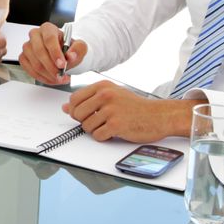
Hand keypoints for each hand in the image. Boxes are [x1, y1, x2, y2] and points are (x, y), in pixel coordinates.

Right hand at [19, 22, 86, 84]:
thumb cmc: (69, 49)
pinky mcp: (23, 57)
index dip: (55, 53)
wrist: (63, 55)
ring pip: (34, 63)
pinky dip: (41, 77)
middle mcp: (35, 35)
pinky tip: (51, 79)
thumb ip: (78, 49)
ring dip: (48, 75)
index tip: (62, 65)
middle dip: (51, 67)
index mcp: (48, 28)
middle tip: (61, 75)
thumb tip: (71, 56)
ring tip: (59, 79)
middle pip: (39, 51)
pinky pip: (29, 70)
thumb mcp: (80, 47)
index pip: (49, 39)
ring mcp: (27, 46)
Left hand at [64, 80, 198, 141]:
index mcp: (102, 86)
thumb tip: (66, 108)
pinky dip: (103, 137)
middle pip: (77, 113)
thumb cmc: (135, 106)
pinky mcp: (116, 125)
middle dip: (84, 121)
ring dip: (94, 130)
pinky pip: (97, 135)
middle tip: (97, 122)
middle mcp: (105, 95)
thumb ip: (88, 99)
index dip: (74, 109)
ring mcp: (111, 110)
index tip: (82, 114)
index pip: (74, 98)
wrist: (158, 115)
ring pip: (86, 126)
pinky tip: (112, 132)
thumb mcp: (112, 95)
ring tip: (107, 126)